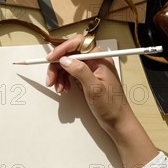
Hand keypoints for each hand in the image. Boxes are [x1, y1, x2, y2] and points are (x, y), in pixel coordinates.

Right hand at [45, 35, 156, 167]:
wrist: (117, 122)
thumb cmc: (111, 106)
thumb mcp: (94, 88)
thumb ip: (80, 71)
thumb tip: (65, 60)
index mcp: (100, 59)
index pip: (78, 45)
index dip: (62, 50)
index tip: (51, 59)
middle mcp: (95, 61)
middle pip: (70, 55)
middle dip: (58, 66)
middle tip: (50, 80)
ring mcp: (90, 70)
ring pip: (68, 64)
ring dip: (59, 75)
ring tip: (59, 88)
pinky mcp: (87, 78)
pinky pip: (71, 73)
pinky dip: (64, 80)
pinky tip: (64, 89)